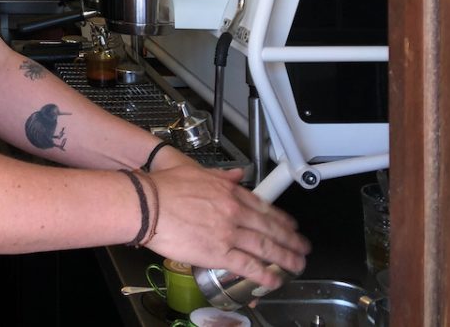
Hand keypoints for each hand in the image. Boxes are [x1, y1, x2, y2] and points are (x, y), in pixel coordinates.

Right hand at [143, 166, 309, 289]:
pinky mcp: (218, 252)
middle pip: (270, 227)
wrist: (148, 204)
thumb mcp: (195, 171)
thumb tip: (236, 174)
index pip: (262, 206)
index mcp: (228, 191)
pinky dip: (264, 274)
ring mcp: (228, 232)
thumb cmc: (164, 188)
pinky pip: (248, 265)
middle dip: (290, 239)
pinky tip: (274, 279)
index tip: (289, 225)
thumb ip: (219, 175)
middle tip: (302, 247)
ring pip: (265, 247)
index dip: (280, 218)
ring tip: (296, 264)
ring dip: (285, 257)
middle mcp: (233, 211)